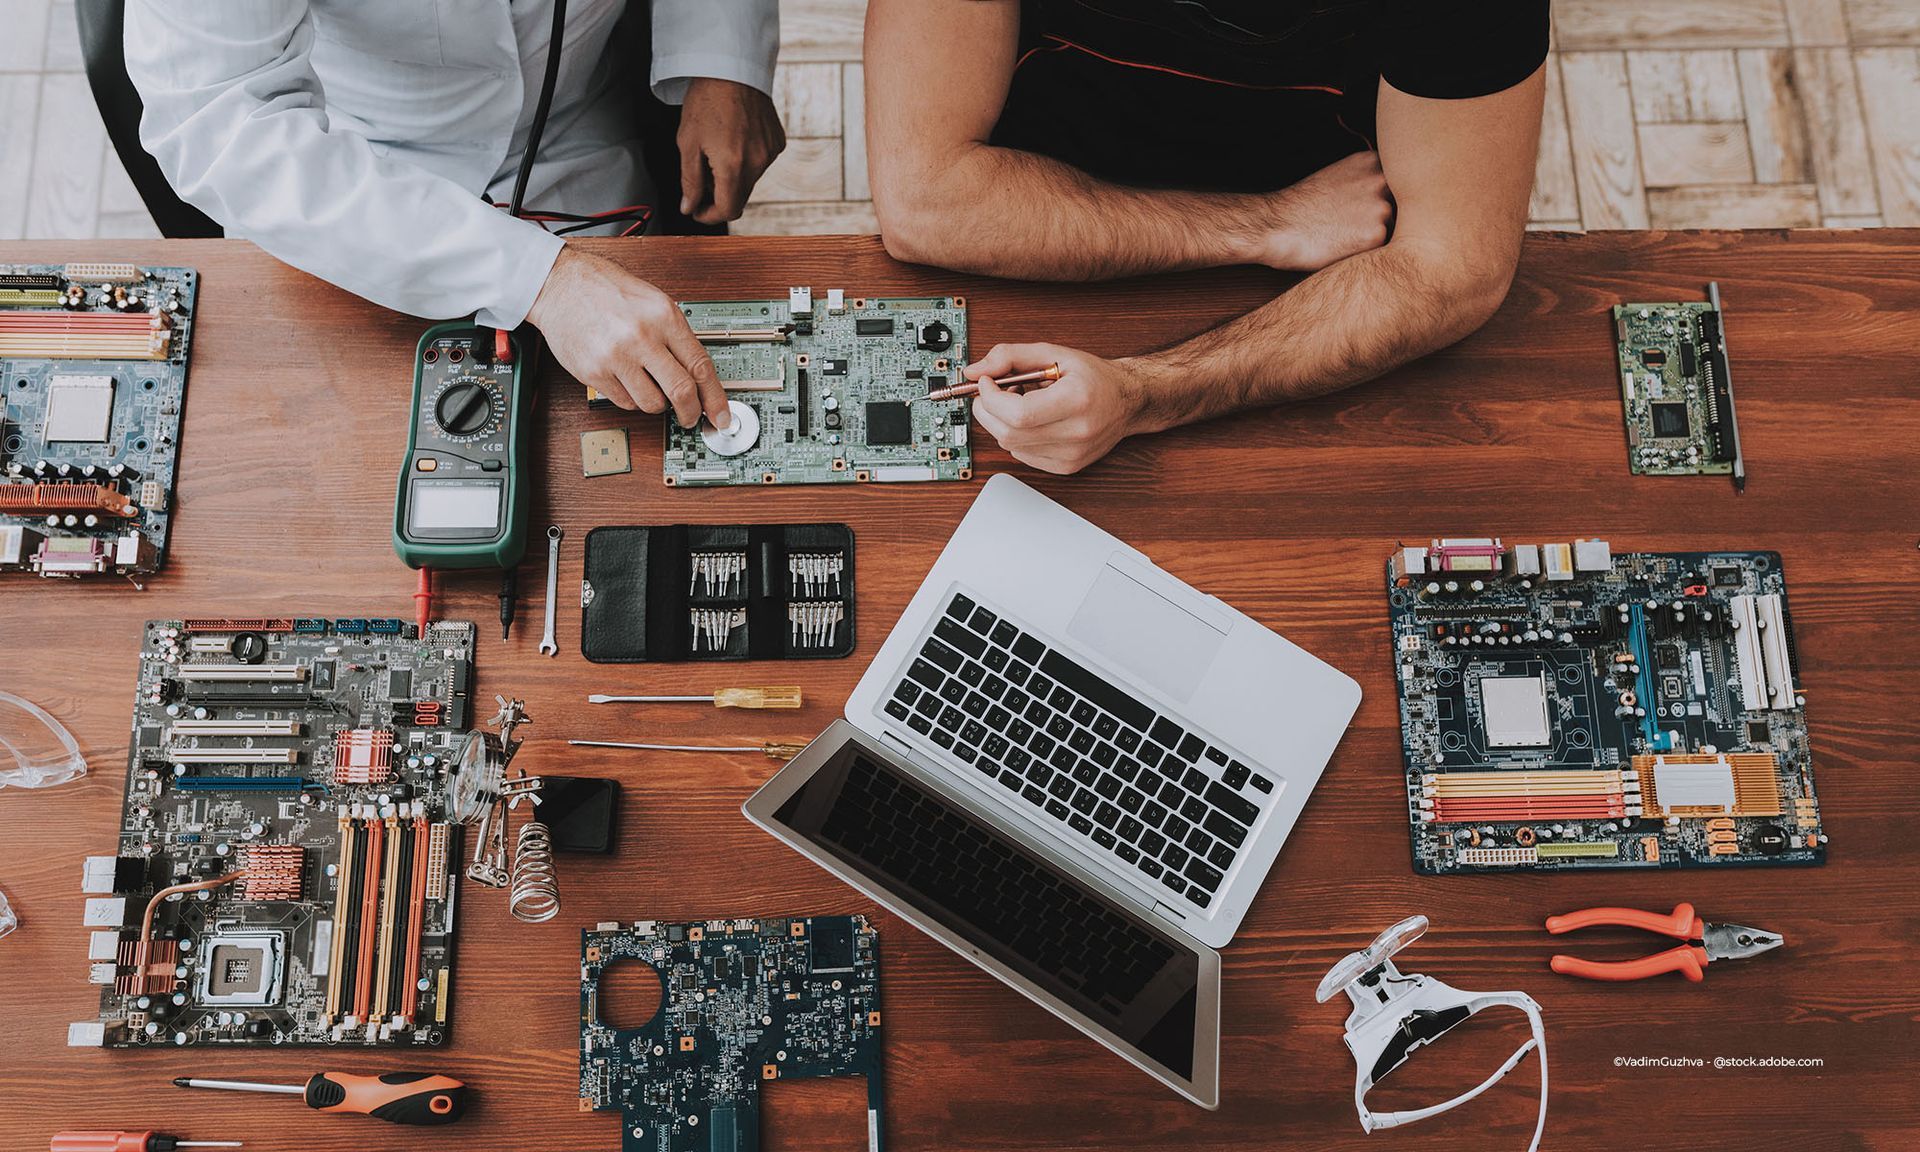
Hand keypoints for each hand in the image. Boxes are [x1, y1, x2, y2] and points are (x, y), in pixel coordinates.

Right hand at [527, 246, 728, 427]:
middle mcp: (642, 336)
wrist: (559, 284)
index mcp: (663, 316)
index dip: (715, 398)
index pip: (701, 366)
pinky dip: (631, 398)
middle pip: (681, 391)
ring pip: (652, 403)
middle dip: (690, 412)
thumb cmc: (605, 288)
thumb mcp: (653, 301)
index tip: (721, 415)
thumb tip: (698, 375)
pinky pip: (625, 402)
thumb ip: (676, 335)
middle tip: (690, 417)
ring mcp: (616, 357)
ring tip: (649, 386)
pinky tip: (626, 380)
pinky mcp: (594, 373)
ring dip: (657, 403)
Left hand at [677, 78, 784, 224]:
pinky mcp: (777, 143)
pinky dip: (746, 161)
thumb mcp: (688, 143)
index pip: (727, 210)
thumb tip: (689, 207)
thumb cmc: (707, 100)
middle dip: (718, 195)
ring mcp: (770, 153)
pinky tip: (734, 140)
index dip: (709, 215)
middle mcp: (757, 163)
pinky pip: (761, 163)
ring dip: (733, 177)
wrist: (732, 68)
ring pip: (750, 181)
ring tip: (717, 151)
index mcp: (733, 165)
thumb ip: (690, 181)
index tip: (697, 210)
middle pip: (739, 198)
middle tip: (701, 176)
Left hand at [964, 343, 1151, 474]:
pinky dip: (1016, 436)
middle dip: (988, 411)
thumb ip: (1010, 356)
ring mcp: (1071, 454)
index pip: (1017, 414)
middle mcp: (1076, 433)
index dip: (991, 398)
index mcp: (1077, 401)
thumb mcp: (1053, 353)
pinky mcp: (1066, 466)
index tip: (985, 382)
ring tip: (1019, 402)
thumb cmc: (1094, 377)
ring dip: (1002, 422)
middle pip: (1008, 434)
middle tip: (993, 391)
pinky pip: (1022, 455)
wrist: (1126, 401)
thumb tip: (975, 371)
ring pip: (1010, 446)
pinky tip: (1031, 420)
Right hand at [1256, 150, 1392, 271]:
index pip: (1397, 184)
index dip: (1382, 199)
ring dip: (1376, 236)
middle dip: (1383, 218)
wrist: (1276, 225)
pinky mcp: (1377, 235)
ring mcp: (1381, 207)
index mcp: (1370, 161)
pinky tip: (1343, 248)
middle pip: (1400, 206)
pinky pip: (1383, 249)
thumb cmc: (1301, 207)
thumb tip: (1390, 197)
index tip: (1361, 209)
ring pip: (1394, 229)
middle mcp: (1381, 180)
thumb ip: (1366, 180)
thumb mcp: (1336, 176)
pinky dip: (1367, 252)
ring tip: (1344, 237)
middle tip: (1352, 227)